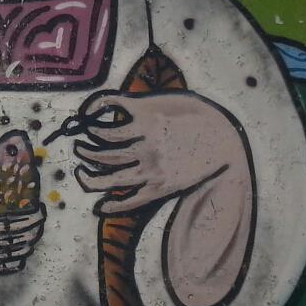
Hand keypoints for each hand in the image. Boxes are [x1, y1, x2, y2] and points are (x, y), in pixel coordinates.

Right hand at [72, 91, 251, 215]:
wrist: (227, 139)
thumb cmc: (203, 164)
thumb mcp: (180, 186)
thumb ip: (153, 191)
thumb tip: (127, 198)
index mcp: (156, 186)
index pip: (119, 196)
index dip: (99, 195)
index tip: (89, 190)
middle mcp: (149, 164)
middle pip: (107, 169)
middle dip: (86, 168)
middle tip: (78, 161)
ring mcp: (149, 139)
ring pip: (106, 140)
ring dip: (89, 142)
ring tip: (81, 142)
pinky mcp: (151, 117)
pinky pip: (116, 110)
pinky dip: (97, 108)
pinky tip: (90, 112)